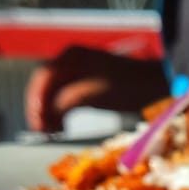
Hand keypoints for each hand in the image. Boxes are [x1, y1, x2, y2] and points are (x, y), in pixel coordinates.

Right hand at [25, 47, 167, 132]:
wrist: (153, 84)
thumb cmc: (127, 86)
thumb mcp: (93, 94)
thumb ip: (66, 101)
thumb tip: (44, 116)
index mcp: (70, 57)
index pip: (42, 79)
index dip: (35, 102)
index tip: (37, 124)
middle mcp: (69, 60)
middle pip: (44, 86)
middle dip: (40, 110)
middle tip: (41, 132)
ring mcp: (76, 71)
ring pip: (52, 93)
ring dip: (48, 113)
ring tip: (51, 132)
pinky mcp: (83, 83)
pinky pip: (63, 97)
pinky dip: (60, 112)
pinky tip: (61, 126)